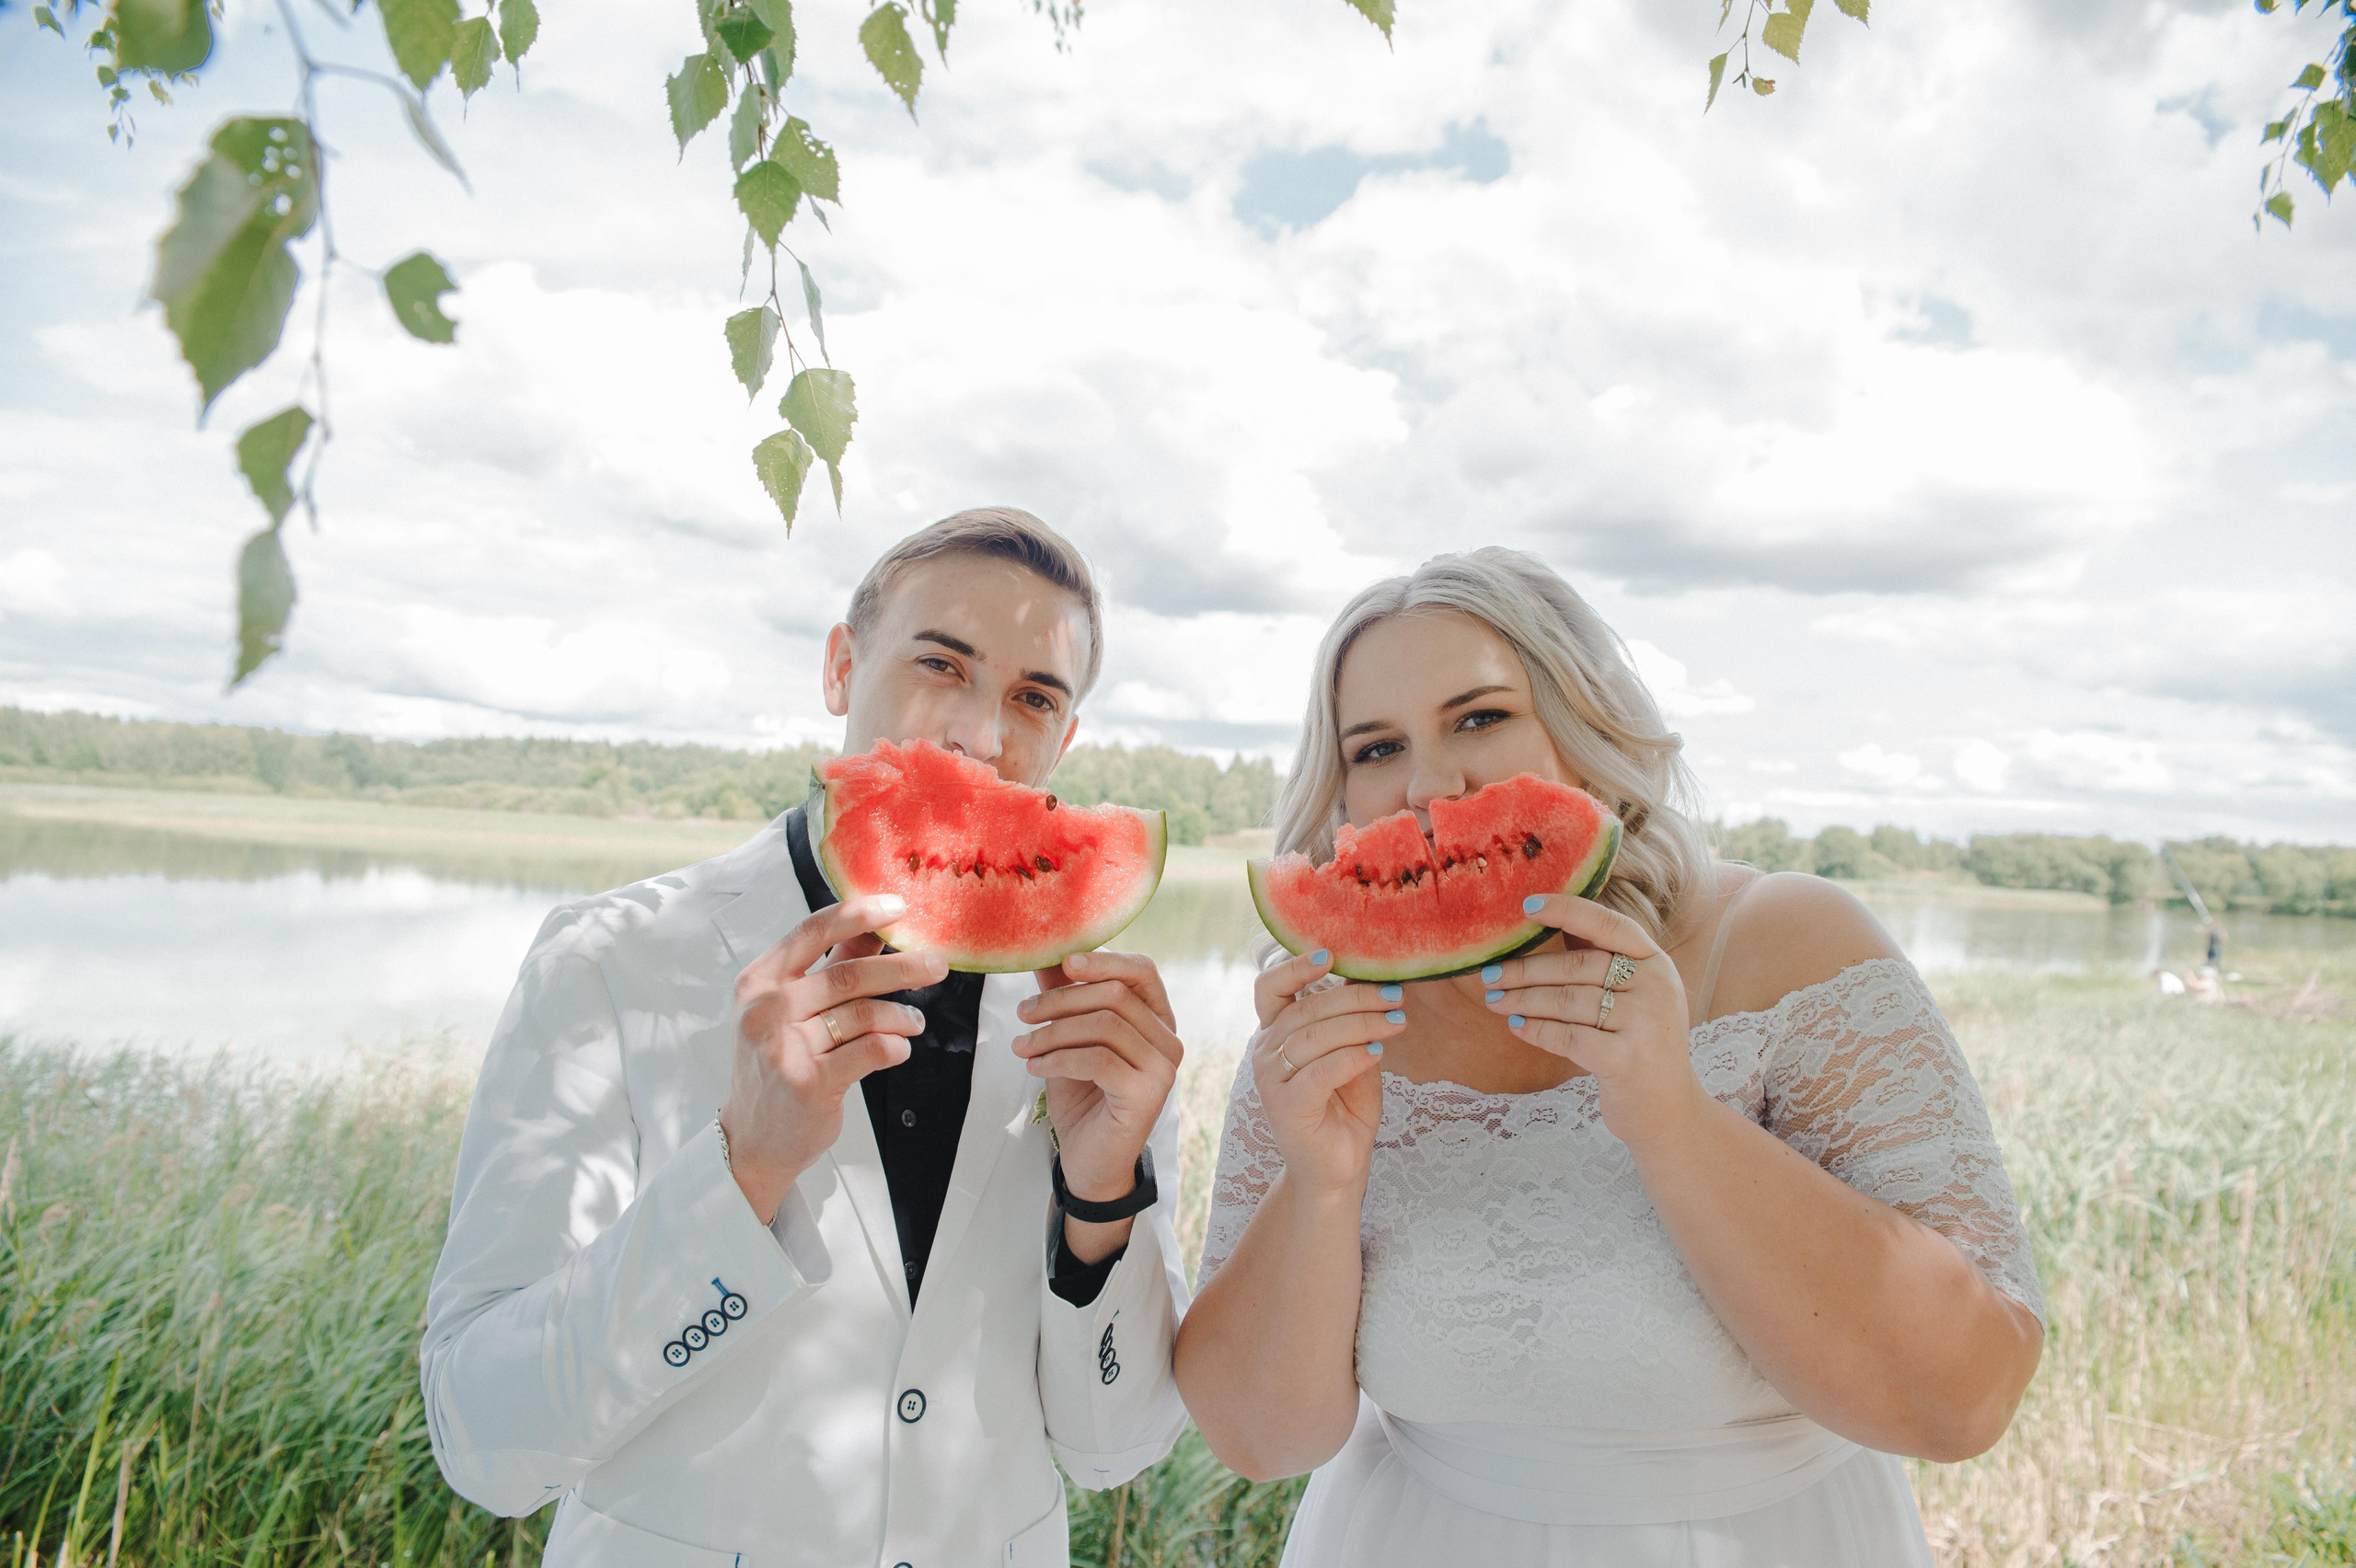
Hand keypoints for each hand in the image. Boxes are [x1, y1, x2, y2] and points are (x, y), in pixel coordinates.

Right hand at [720, 894, 942, 1223]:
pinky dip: (895, 1047)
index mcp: (758, 981)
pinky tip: (897, 1049)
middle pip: (849, 974)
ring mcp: (783, 1047)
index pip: (812, 930)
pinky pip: (871, 1050)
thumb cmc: (778, 1065)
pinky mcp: (808, 1082)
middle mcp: (765, 1010)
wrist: (754, 1139)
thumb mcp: (790, 1009)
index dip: (859, 913)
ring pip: (865, 1014)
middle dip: (903, 968)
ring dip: (901, 1016)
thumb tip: (878, 927)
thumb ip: (831, 967)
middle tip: (938, 965)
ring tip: (914, 1022)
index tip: (899, 906)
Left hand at [1014, 950, 1184, 1262]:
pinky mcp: (1148, 1094)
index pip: (1141, 970)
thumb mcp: (1069, 1039)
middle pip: (1115, 994)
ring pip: (1104, 1025)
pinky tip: (1035, 1068)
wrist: (1089, 1162)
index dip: (1102, 960)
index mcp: (1157, 1019)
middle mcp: (1169, 1040)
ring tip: (1022, 1047)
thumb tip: (1046, 954)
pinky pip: (1098, 1059)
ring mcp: (1163, 1068)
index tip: (1062, 963)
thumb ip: (1065, 997)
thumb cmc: (1083, 1098)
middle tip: (1022, 1013)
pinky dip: (1058, 1059)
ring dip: (1052, 1032)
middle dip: (1060, 1000)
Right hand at [1248, 949, 1402, 1201]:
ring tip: (1397, 1021)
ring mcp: (1272, 1080)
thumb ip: (1353, 1022)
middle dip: (1356, 998)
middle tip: (1395, 995)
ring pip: (1315, 1036)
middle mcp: (1266, 1052)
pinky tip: (1378, 1052)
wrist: (1336, 1169)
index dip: (1295, 966)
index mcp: (1276, 1033)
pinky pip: (1320, 1071)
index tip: (1330, 954)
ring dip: (1362, 1024)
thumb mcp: (1353, 1055)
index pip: (1270, 988)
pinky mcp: (1288, 1107)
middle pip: (1306, 1008)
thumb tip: (1372, 979)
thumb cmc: (1345, 1108)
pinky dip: (1352, 1057)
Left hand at [1480, 894, 1702, 1146]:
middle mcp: (1657, 988)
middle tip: (1490, 974)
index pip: (1610, 925)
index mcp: (1657, 964)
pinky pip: (1568, 1037)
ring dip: (1523, 1000)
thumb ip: (1600, 959)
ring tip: (1494, 1000)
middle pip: (1578, 967)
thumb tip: (1548, 919)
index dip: (1567, 911)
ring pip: (1568, 1002)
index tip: (1527, 906)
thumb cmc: (1638, 1046)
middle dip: (1527, 970)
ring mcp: (1646, 1025)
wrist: (1669, 1113)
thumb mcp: (1634, 996)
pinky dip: (1536, 1030)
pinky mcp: (1627, 1060)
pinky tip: (1515, 1026)